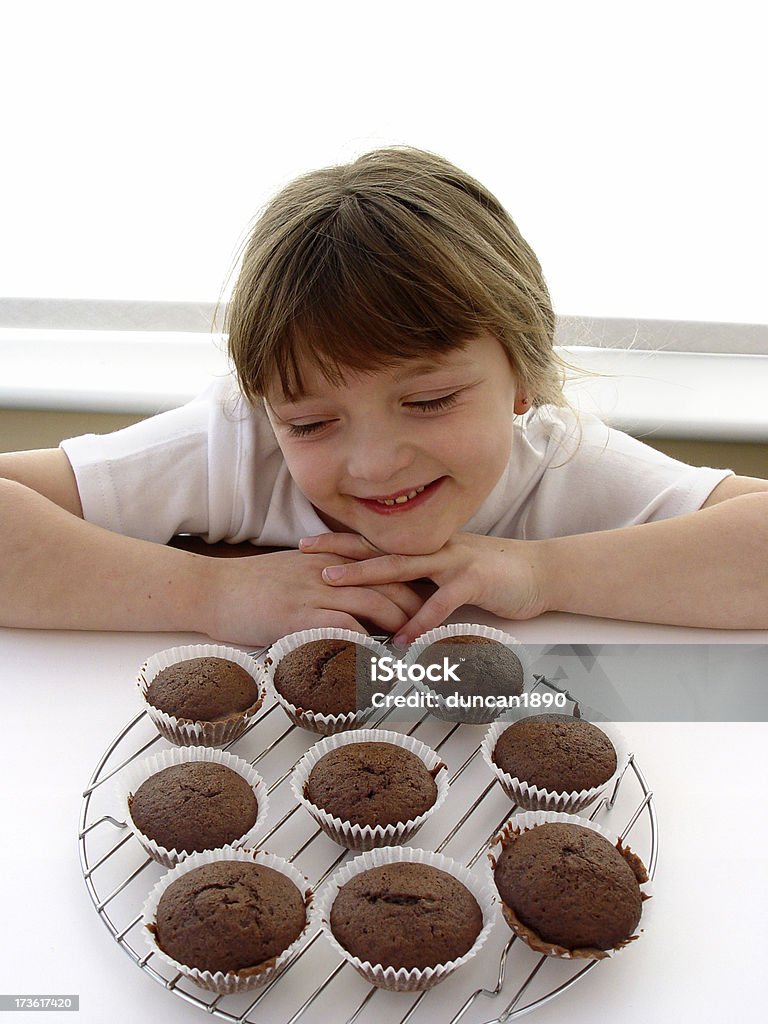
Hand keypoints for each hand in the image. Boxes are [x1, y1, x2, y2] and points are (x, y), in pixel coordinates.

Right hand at [201, 548, 423, 646]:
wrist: (211, 590)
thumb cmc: (249, 585)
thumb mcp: (293, 570)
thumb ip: (324, 577)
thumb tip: (348, 595)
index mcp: (330, 557)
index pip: (383, 562)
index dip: (409, 581)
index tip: (428, 599)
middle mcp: (329, 569)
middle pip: (388, 581)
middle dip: (415, 605)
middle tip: (432, 627)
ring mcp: (316, 590)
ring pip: (374, 602)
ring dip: (400, 625)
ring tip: (416, 645)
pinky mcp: (301, 615)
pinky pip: (346, 627)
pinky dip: (369, 642)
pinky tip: (382, 657)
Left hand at [298, 532, 546, 645]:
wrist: (539, 572)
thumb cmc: (491, 575)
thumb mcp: (448, 573)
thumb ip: (419, 582)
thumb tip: (385, 601)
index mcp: (425, 546)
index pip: (376, 541)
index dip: (340, 541)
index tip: (306, 544)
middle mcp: (433, 547)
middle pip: (378, 546)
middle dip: (339, 551)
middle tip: (305, 557)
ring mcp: (452, 560)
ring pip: (401, 567)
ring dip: (365, 577)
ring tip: (334, 587)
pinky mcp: (474, 580)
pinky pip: (441, 603)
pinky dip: (420, 622)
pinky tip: (402, 640)